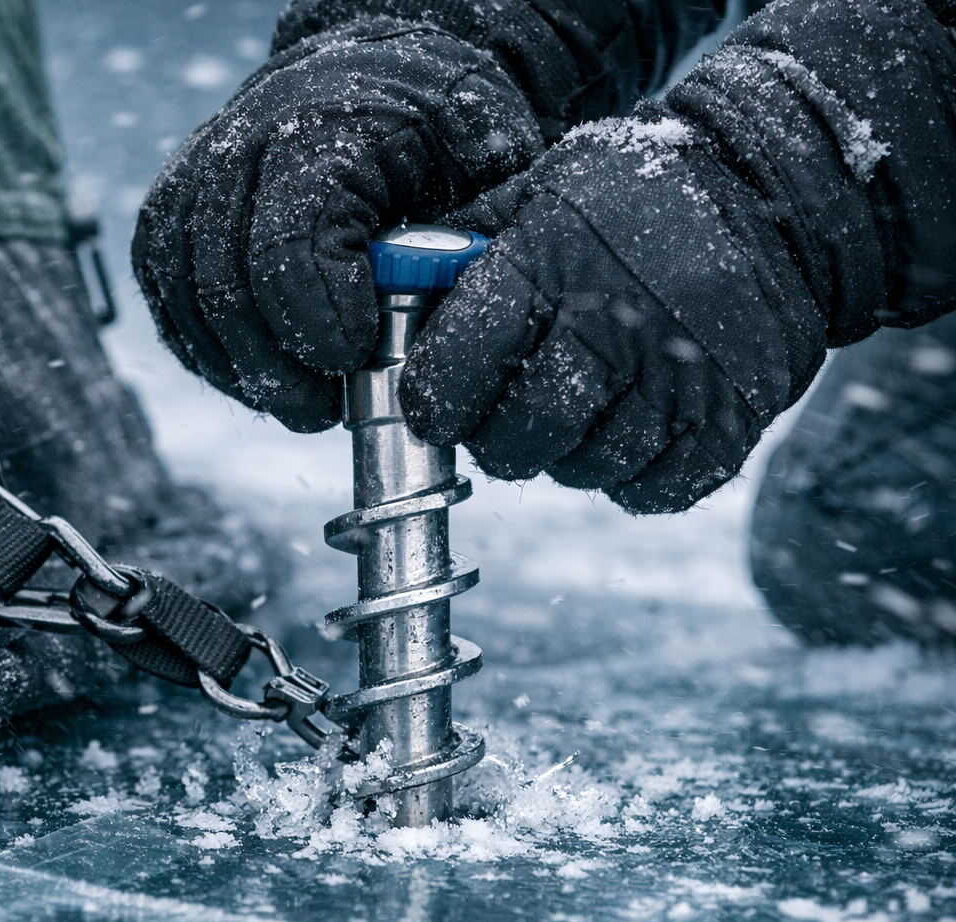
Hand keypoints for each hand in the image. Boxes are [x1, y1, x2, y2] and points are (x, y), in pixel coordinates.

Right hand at [132, 16, 539, 431]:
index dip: (318, 312)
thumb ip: (472, 234)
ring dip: (238, 363)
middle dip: (276, 360)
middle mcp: (244, 140)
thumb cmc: (441, 128)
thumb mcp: (489, 159)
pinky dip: (206, 346)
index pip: (293, 233)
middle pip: (227, 272)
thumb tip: (459, 323)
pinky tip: (259, 376)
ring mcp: (197, 172)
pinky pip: (166, 290)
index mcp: (330, 122)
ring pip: (185, 287)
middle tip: (323, 411)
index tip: (355, 358)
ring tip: (298, 403)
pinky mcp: (171, 208)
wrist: (378, 75)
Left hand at [399, 109, 828, 512]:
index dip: (432, 399)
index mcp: (550, 266)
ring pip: (581, 471)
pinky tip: (629, 423)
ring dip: (566, 452)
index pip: (453, 371)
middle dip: (496, 436)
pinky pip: (648, 491)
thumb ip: (462, 249)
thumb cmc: (630, 199)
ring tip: (579, 402)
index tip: (435, 399)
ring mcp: (680, 380)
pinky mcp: (731, 423)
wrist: (777, 196)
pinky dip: (629, 474)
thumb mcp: (538, 191)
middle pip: (515, 439)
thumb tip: (381, 292)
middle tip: (505, 409)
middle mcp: (615, 326)